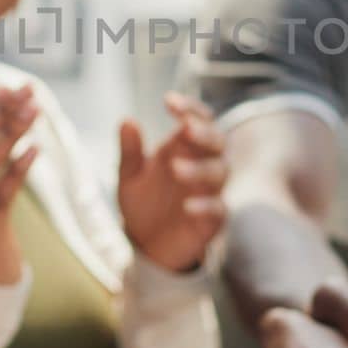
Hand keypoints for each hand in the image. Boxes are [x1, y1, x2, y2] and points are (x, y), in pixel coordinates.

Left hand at [117, 93, 228, 272]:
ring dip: (200, 168)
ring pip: (220, 171)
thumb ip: (130, 151)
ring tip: (176, 169)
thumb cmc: (143, 203)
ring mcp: (210, 192)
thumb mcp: (129, 177)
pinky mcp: (213, 220)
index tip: (169, 102)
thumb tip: (126, 121)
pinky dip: (205, 206)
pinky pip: (218, 209)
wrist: (146, 245)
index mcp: (183, 148)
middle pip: (217, 141)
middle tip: (185, 129)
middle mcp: (202, 164)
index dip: (189, 108)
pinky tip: (187, 207)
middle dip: (203, 133)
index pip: (197, 119)